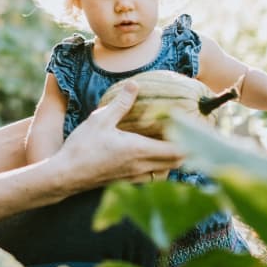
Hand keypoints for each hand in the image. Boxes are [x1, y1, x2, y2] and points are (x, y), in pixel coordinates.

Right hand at [56, 82, 183, 188]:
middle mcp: (142, 167)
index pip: (178, 150)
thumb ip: (120, 103)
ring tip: (173, 142)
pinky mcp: (126, 182)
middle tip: (191, 133)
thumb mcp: (100, 120)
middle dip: (189, 149)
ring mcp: (134, 177)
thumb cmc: (82, 147)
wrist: (65, 176)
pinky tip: (150, 156)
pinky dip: (159, 167)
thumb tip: (135, 85)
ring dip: (174, 160)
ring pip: (166, 172)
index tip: (201, 128)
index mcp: (140, 150)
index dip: (193, 141)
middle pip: (178, 163)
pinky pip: (152, 176)